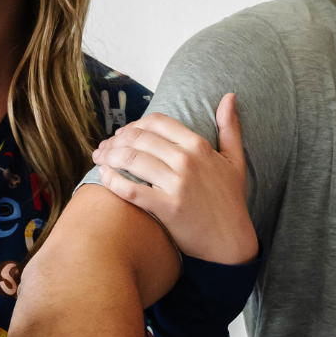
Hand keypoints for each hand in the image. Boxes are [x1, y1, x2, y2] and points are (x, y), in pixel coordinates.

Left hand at [91, 94, 257, 265]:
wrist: (231, 241)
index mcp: (199, 146)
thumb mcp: (235, 160)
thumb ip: (230, 127)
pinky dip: (112, 180)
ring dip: (109, 156)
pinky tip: (103, 176)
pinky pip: (131, 189)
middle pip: (139, 138)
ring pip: (131, 159)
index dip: (134, 124)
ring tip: (99, 159)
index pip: (157, 122)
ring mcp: (176, 184)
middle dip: (115, 139)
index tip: (123, 133)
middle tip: (104, 147)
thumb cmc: (230, 200)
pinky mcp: (166, 208)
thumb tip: (229, 95)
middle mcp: (186, 161)